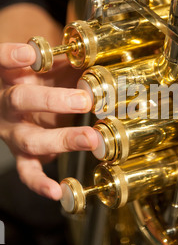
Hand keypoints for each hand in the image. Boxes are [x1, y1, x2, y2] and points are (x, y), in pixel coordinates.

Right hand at [0, 42, 97, 199]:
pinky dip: (40, 183)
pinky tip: (57, 191)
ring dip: (62, 139)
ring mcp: (12, 131)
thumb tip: (102, 52)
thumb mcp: (54, 64)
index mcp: (10, 74)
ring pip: (29, 138)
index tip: (33, 55)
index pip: (2, 61)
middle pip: (20, 100)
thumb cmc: (43, 79)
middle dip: (53, 101)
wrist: (24, 103)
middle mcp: (6, 103)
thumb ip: (71, 59)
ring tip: (90, 139)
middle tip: (84, 100)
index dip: (12, 57)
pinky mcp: (21, 154)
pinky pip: (26, 171)